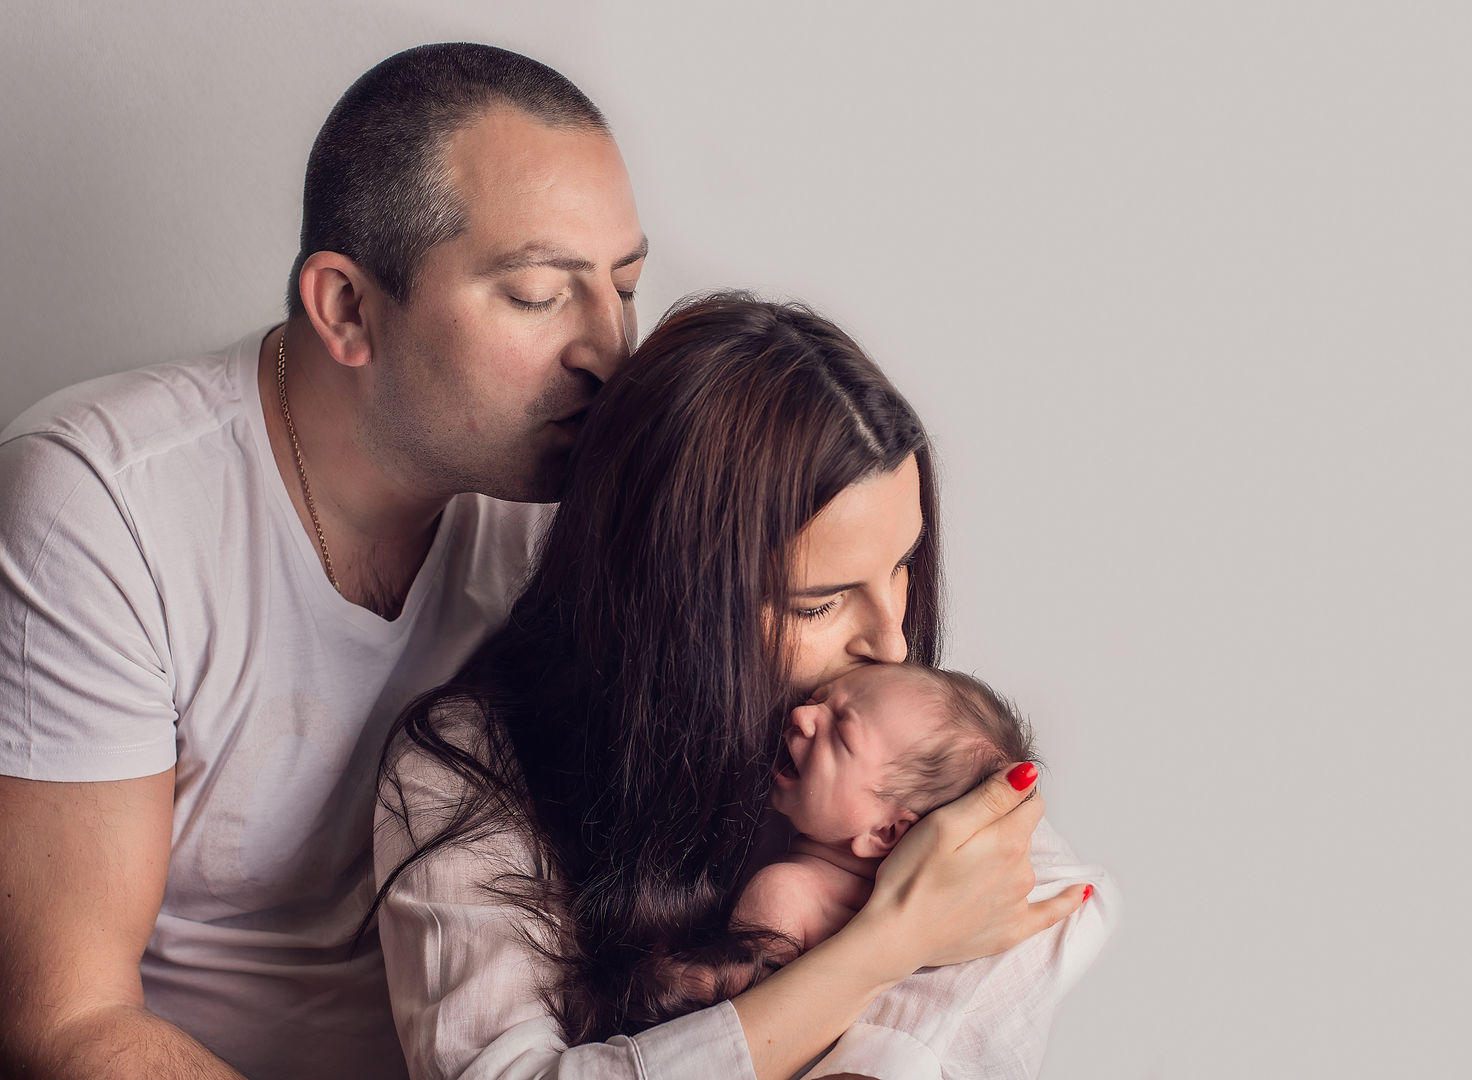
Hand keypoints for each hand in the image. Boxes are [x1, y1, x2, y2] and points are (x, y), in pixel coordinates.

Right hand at [848, 762, 1089, 976]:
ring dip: (1008, 856)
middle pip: (1023, 831)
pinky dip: (1066, 900)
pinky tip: (1080, 892)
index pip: (1028, 800)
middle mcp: (1022, 871)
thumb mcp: (945, 823)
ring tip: (970, 863)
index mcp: (1008, 840)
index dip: (1008, 792)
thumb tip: (1029, 772)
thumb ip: (991, 796)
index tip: (984, 797)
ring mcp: (1019, 903)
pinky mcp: (1011, 930)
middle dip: (1003, 824)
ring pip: (1024, 863)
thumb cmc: (912, 874)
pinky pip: (1050, 912)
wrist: (897, 935)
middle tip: (964, 833)